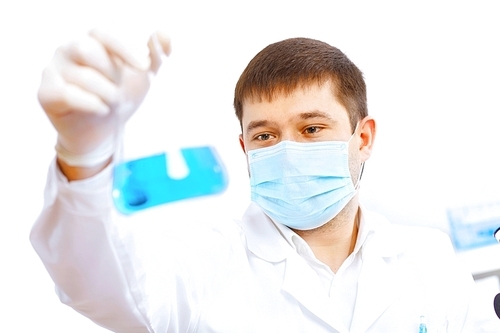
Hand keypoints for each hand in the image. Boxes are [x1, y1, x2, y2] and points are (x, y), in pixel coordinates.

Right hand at [38, 29, 170, 169]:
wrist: (102, 132)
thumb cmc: (118, 97)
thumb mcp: (141, 77)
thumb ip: (154, 56)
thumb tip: (165, 34)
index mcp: (91, 42)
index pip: (103, 33)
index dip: (124, 47)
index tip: (144, 66)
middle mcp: (67, 51)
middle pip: (86, 48)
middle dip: (111, 73)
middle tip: (119, 90)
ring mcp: (53, 71)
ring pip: (81, 75)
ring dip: (106, 92)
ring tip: (111, 103)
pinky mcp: (46, 94)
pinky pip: (65, 93)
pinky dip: (90, 103)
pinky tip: (101, 109)